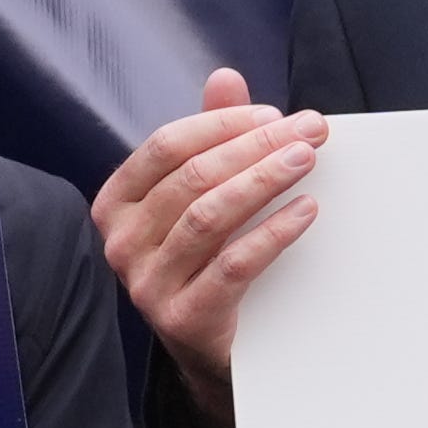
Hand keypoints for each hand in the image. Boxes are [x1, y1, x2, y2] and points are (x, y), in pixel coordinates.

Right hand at [96, 71, 329, 414]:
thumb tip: (226, 77)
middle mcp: (122, 243)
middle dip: (256, 147)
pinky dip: (273, 233)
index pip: (166, 147)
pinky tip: (306, 211)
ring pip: (209, 217)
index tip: (276, 115)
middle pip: (192, 178)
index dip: (223, 125)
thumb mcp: (203, 197)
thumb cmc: (207, 262)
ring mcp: (147, 285)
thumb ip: (212, 138)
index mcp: (117, 204)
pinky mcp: (183, 319)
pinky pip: (233, 266)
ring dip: (264, 181)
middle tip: (310, 131)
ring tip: (308, 160)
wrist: (213, 350)